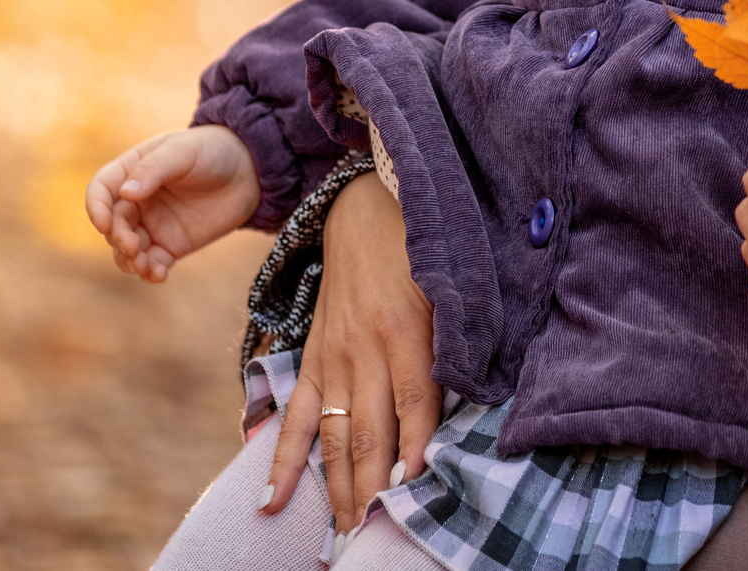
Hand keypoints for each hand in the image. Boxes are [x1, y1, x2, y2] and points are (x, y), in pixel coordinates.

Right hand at [85, 125, 259, 281]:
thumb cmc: (213, 151)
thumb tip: (125, 193)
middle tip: (134, 245)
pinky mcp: (171, 245)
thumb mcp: (183, 152)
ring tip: (145, 264)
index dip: (96, 208)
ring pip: (126, 250)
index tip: (105, 223)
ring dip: (129, 261)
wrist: (250, 169)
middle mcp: (137, 201)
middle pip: (113, 224)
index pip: (101, 191)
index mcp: (131, 172)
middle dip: (118, 238)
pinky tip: (159, 275)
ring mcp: (153, 225)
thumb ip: (153, 169)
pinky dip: (150, 272)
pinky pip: (152, 263)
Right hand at [264, 172, 441, 535]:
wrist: (367, 209)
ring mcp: (332, 358)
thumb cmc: (425, 252)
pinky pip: (294, 417)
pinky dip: (281, 460)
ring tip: (340, 536)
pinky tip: (272, 501)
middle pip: (368, 432)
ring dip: (336, 489)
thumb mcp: (453, 286)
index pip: (415, 402)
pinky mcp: (312, 360)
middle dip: (371, 491)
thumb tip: (476, 398)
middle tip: (371, 539)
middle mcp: (364, 349)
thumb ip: (460, 339)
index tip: (412, 493)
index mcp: (406, 329)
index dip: (415, 448)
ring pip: (332, 436)